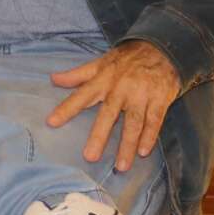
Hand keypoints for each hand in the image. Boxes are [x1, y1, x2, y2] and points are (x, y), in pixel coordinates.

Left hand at [46, 41, 185, 165]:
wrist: (161, 48)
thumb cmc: (126, 59)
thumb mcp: (101, 63)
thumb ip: (78, 74)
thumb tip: (53, 79)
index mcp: (103, 79)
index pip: (81, 96)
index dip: (66, 108)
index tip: (51, 122)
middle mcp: (121, 88)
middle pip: (108, 114)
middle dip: (99, 136)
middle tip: (90, 157)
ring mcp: (141, 95)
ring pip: (133, 122)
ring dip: (127, 145)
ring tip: (121, 166)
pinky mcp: (159, 99)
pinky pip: (154, 120)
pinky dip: (150, 136)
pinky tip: (144, 152)